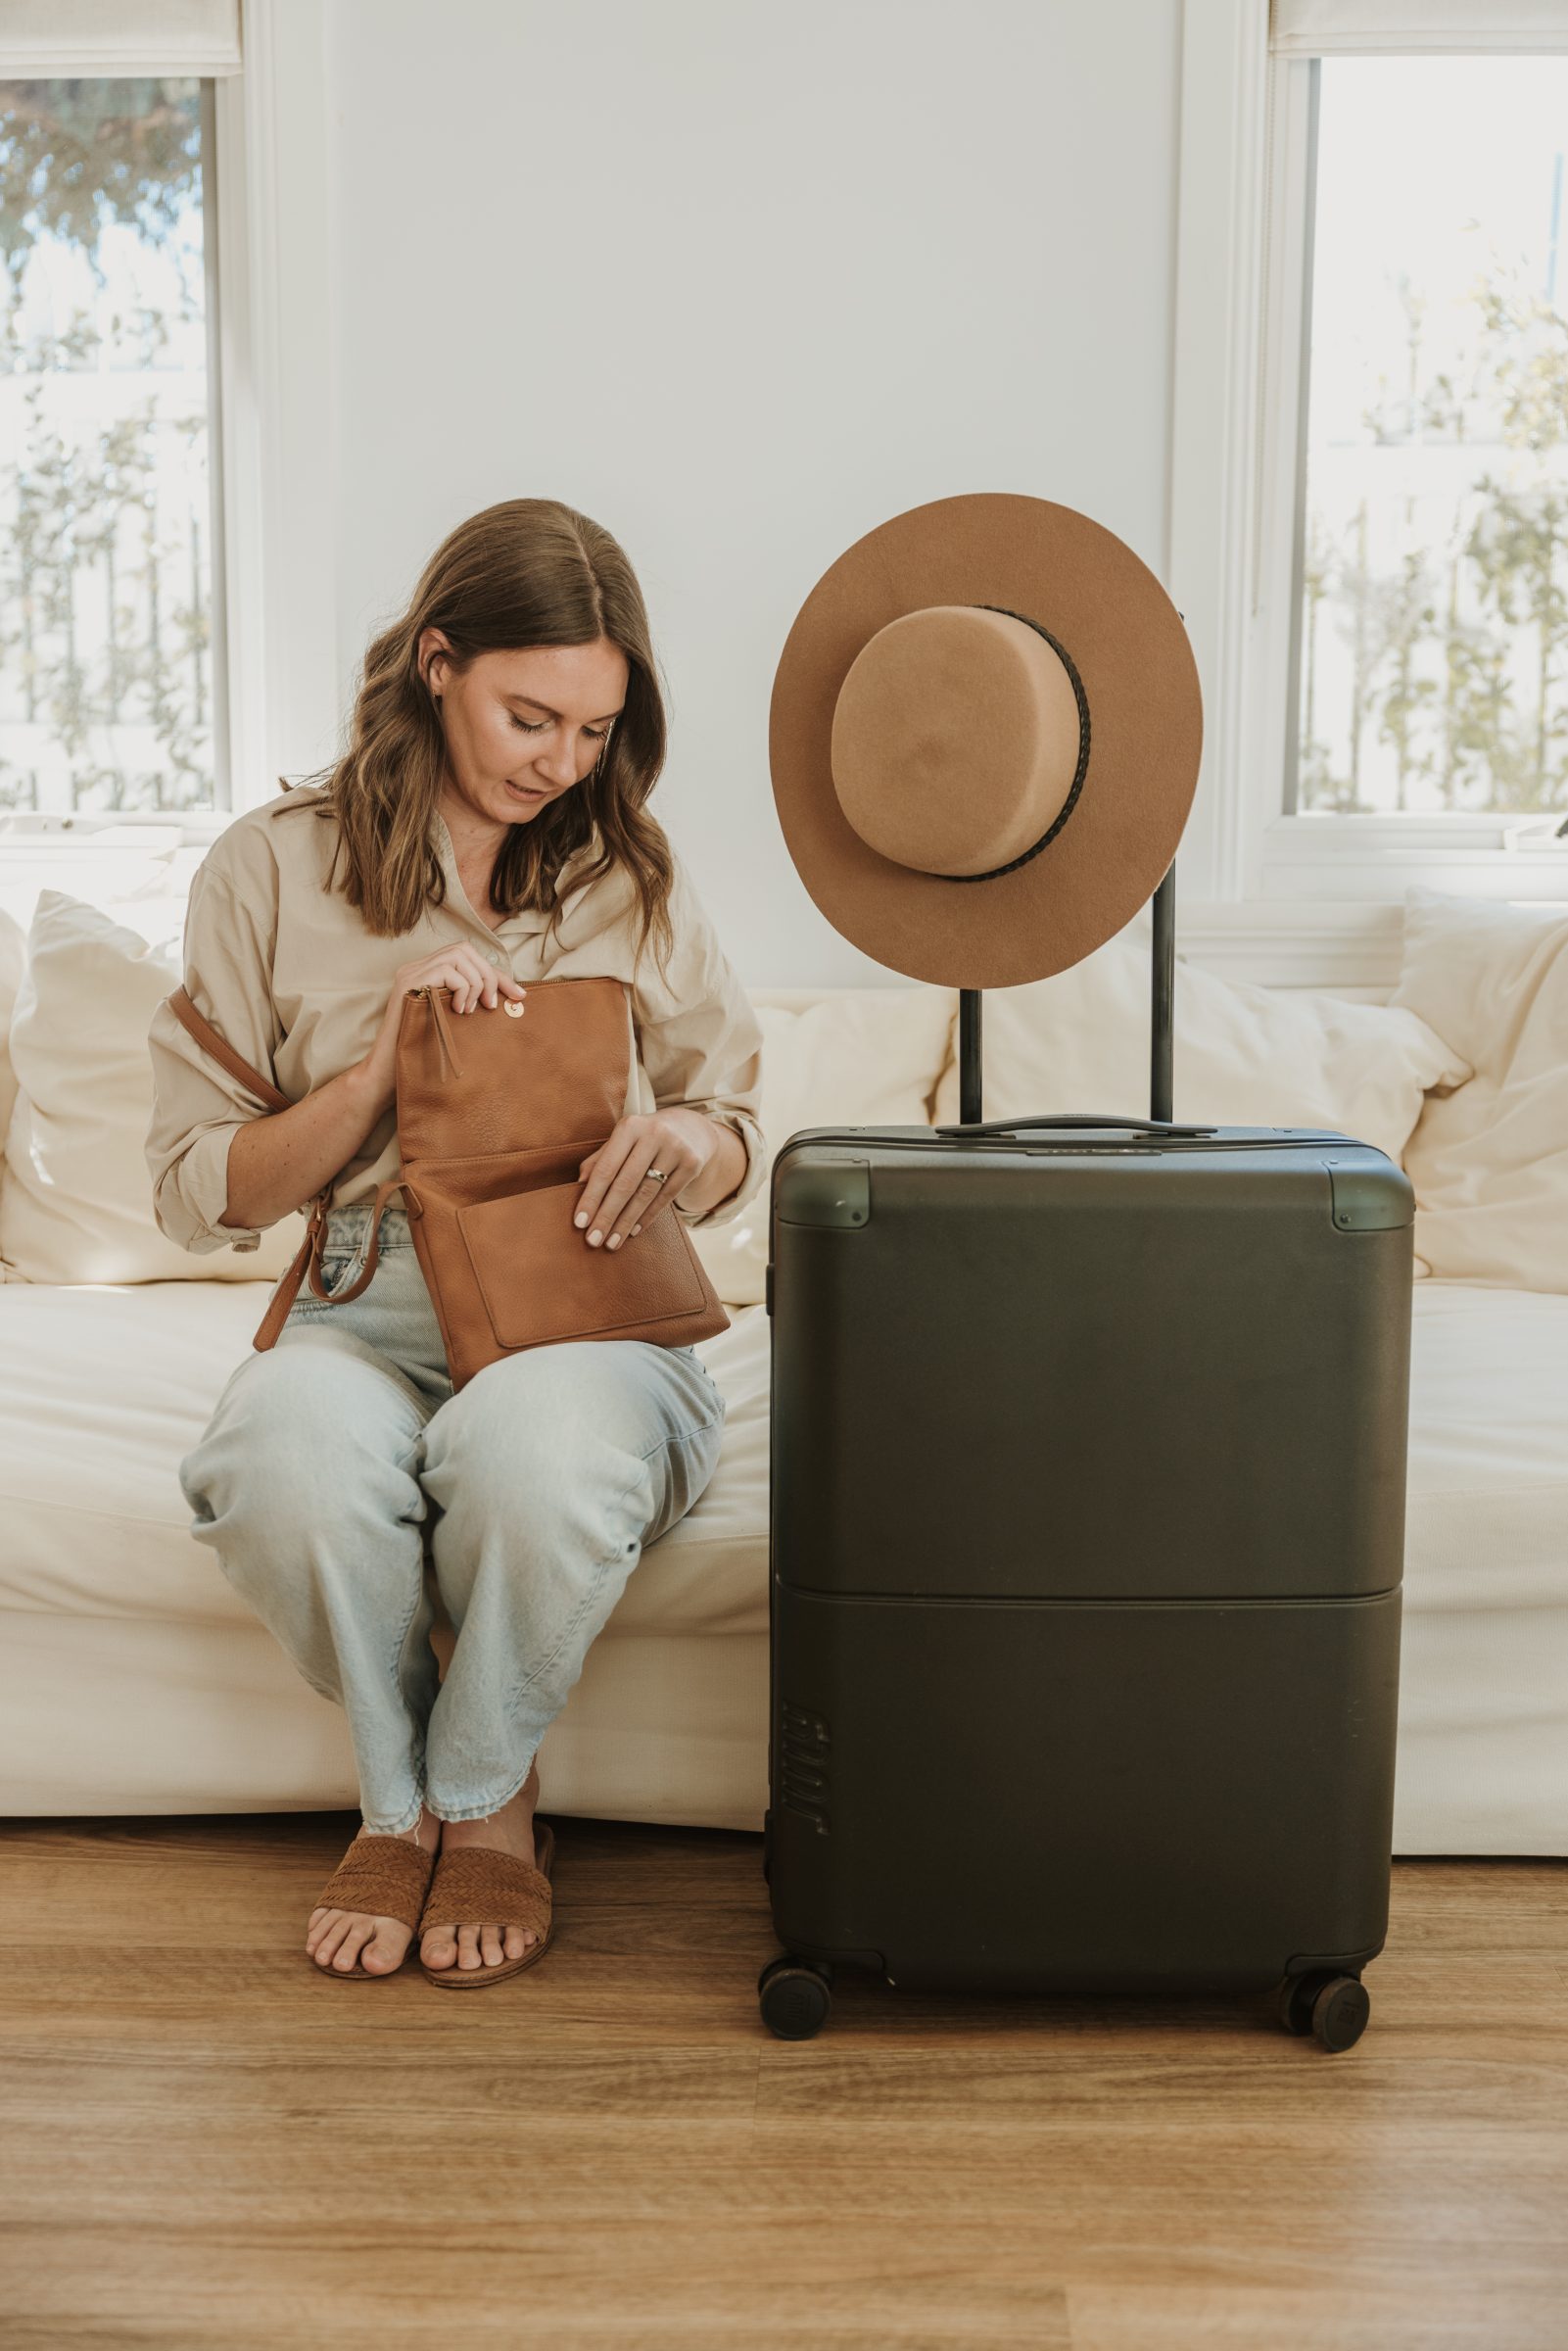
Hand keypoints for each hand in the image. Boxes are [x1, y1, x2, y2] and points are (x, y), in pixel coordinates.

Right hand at [352, 944, 526, 1116]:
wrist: (387, 1074)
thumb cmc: (423, 1054)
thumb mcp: (455, 1024)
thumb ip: (471, 1005)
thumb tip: (511, 1000)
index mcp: (428, 973)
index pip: (469, 958)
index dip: (497, 974)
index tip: (519, 996)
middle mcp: (417, 967)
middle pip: (464, 949)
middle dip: (489, 975)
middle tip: (492, 1005)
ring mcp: (410, 973)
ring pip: (457, 956)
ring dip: (474, 983)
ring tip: (471, 1010)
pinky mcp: (407, 983)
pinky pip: (445, 970)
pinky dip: (460, 989)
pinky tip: (458, 1012)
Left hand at [574, 1110, 714, 1250]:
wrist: (692, 1127)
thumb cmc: (646, 1137)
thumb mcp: (623, 1140)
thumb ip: (601, 1159)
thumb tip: (578, 1185)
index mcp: (630, 1126)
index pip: (606, 1168)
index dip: (591, 1197)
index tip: (579, 1222)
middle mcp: (654, 1134)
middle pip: (625, 1184)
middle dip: (606, 1216)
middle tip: (593, 1240)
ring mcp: (676, 1149)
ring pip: (646, 1194)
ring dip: (626, 1222)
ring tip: (612, 1242)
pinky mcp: (692, 1164)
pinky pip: (666, 1197)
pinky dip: (648, 1217)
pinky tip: (633, 1231)